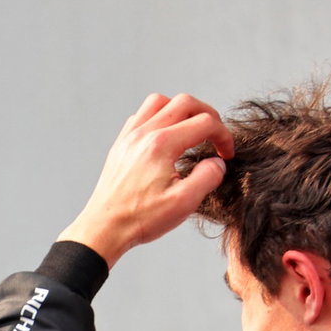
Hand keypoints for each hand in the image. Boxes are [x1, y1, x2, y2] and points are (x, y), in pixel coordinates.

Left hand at [57, 93, 233, 268]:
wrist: (104, 228)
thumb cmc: (140, 218)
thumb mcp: (183, 203)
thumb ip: (208, 177)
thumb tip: (217, 162)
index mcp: (162, 145)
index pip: (205, 122)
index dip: (223, 136)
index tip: (226, 154)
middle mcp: (144, 134)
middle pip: (185, 102)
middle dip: (207, 115)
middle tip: (215, 136)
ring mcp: (129, 137)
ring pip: (160, 102)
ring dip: (181, 111)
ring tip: (191, 131)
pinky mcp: (121, 144)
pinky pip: (141, 115)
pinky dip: (159, 118)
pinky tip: (166, 138)